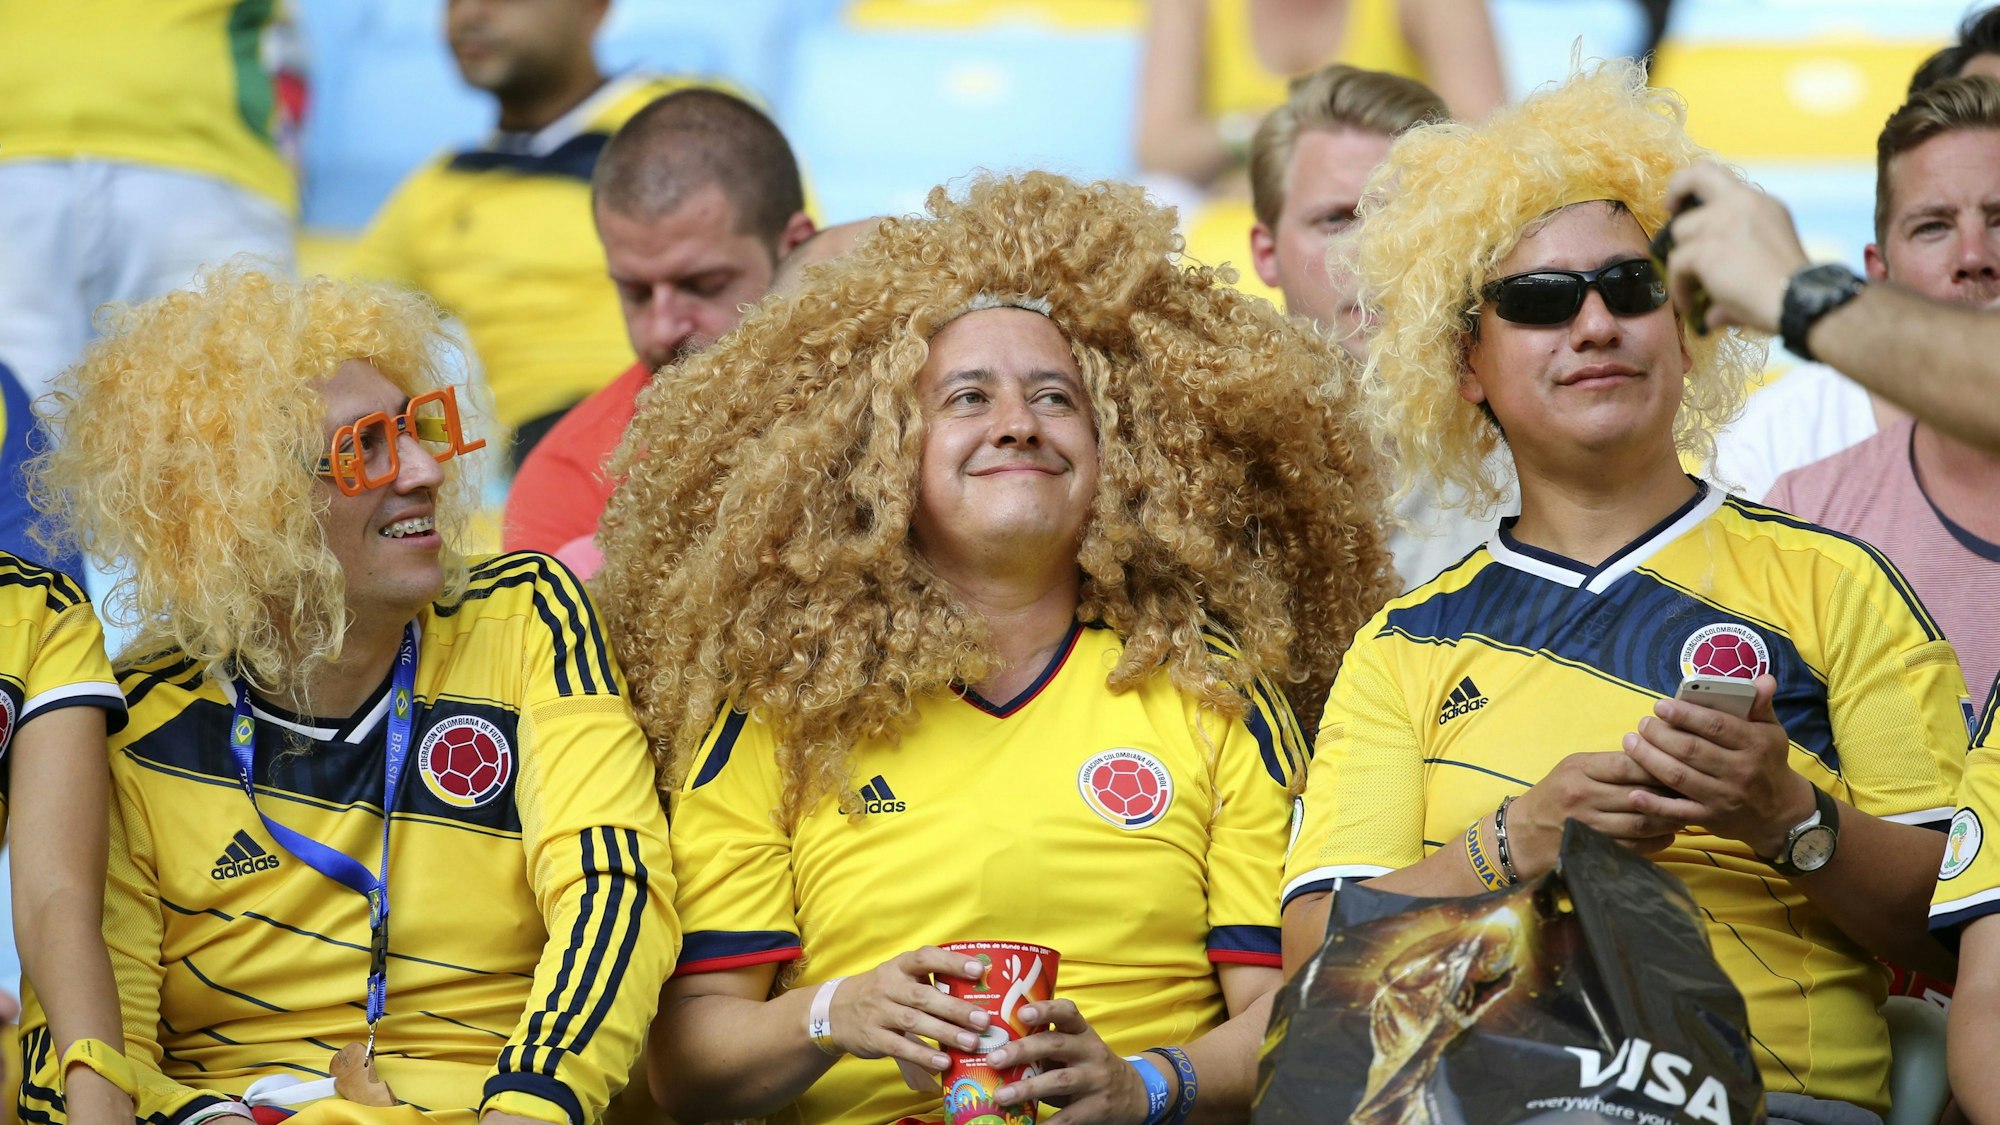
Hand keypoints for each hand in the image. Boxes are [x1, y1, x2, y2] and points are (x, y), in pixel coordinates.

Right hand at [826, 947, 988, 1075]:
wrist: (836, 1011)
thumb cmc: (883, 992)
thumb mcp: (900, 978)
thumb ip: (930, 983)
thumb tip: (978, 995)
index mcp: (900, 966)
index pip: (926, 958)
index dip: (952, 962)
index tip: (978, 969)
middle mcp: (888, 986)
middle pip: (924, 996)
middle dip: (956, 1008)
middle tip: (983, 1020)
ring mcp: (879, 1011)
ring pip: (914, 1022)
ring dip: (945, 1033)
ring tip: (971, 1043)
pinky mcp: (873, 1036)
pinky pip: (900, 1046)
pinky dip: (923, 1055)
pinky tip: (943, 1062)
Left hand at [990, 999, 1148, 1123]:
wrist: (1132, 1093)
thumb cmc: (1087, 1066)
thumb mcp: (1074, 1049)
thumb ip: (1045, 1048)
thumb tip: (996, 1051)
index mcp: (1081, 1031)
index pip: (1067, 1012)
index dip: (1045, 1009)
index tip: (1022, 1013)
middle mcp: (1090, 1051)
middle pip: (1056, 1045)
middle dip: (1023, 1050)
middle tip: (994, 1059)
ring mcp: (1095, 1079)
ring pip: (1060, 1080)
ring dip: (1027, 1088)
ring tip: (1001, 1096)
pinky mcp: (1097, 1106)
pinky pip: (1069, 1116)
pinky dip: (1048, 1123)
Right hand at [1508, 752, 1685, 877]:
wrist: (1521, 836)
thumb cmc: (1553, 797)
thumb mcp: (1573, 770)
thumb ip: (1609, 765)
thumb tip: (1656, 760)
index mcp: (1579, 770)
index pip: (1628, 764)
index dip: (1658, 765)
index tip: (1679, 766)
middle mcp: (1583, 796)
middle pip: (1640, 794)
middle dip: (1671, 795)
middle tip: (1693, 792)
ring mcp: (1588, 826)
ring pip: (1641, 822)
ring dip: (1669, 819)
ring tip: (1686, 813)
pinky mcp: (1594, 850)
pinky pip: (1635, 846)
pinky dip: (1658, 841)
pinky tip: (1668, 834)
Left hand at [1622, 674, 1814, 856]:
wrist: (1781, 813)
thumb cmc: (1767, 763)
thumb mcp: (1771, 732)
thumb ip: (1760, 705)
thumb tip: (1763, 678)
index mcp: (1756, 744)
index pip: (1715, 725)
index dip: (1684, 714)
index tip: (1660, 705)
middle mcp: (1741, 771)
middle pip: (1691, 750)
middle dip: (1660, 735)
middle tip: (1642, 723)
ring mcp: (1724, 797)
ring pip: (1679, 776)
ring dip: (1649, 759)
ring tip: (1631, 743)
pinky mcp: (1711, 819)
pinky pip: (1677, 812)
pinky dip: (1654, 804)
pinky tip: (1634, 793)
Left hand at [1662, 160, 1807, 334]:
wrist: (1797, 299)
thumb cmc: (1788, 287)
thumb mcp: (1766, 260)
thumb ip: (1737, 269)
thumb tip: (1712, 311)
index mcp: (1761, 203)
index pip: (1722, 179)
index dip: (1698, 186)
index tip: (1684, 204)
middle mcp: (1742, 203)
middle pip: (1698, 175)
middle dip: (1677, 187)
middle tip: (1669, 209)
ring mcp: (1722, 222)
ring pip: (1680, 231)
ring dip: (1680, 261)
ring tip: (1690, 289)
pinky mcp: (1705, 248)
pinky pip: (1676, 264)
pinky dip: (1678, 287)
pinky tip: (1689, 305)